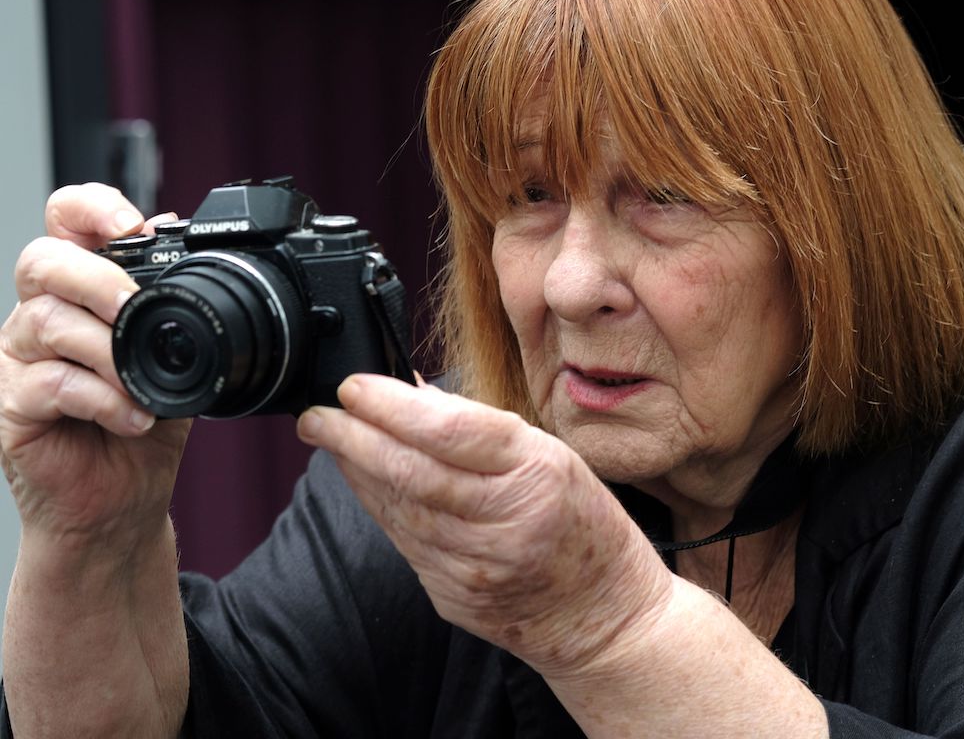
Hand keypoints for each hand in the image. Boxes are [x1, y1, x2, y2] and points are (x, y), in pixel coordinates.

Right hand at [0, 184, 190, 550]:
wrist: (122, 502)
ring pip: (45, 322)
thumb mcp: (173, 359)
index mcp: (77, 295)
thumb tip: (175, 231)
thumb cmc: (142, 427)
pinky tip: (131, 417)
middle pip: (42, 262)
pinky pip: (46, 383)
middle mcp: (38, 318)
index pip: (63, 223)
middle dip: (96, 279)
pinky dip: (100, 398)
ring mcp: (17, 361)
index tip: (130, 225)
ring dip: (106, 351)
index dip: (89, 208)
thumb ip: (170, 303)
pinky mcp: (8, 407)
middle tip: (135, 310)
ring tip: (142, 386)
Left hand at [297, 373, 673, 674]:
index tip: (354, 386)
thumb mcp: (554, 458)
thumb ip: (483, 429)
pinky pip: (405, 541)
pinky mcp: (454, 595)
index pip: (449, 431)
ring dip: (355, 471)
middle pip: (410, 472)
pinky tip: (362, 481)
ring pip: (398, 508)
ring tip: (329, 439)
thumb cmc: (586, 526)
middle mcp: (504, 521)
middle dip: (352, 438)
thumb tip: (414, 394)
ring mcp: (476, 565)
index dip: (390, 406)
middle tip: (315, 415)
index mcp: (536, 473)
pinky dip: (378, 505)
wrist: (606, 618)